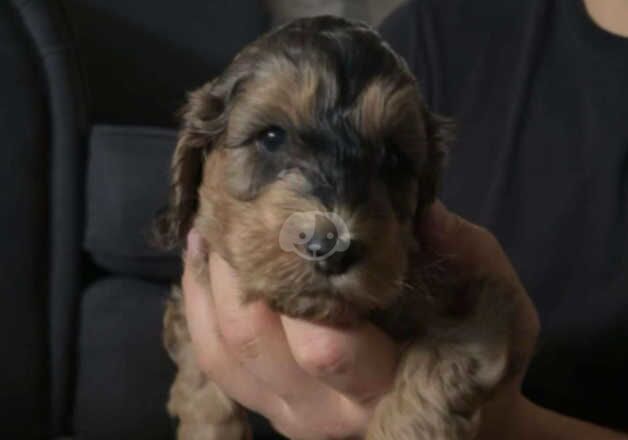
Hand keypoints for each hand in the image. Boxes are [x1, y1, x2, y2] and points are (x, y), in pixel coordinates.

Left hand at [181, 200, 539, 438]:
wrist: (450, 404)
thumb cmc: (474, 348)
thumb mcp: (495, 300)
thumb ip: (466, 254)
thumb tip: (421, 210)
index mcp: (382, 385)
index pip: (324, 347)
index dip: (296, 283)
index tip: (289, 214)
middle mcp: (321, 408)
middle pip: (253, 341)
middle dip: (236, 269)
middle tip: (234, 206)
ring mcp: (284, 409)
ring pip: (222, 349)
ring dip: (207, 283)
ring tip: (208, 225)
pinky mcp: (264, 400)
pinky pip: (214, 357)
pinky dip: (198, 304)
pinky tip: (202, 258)